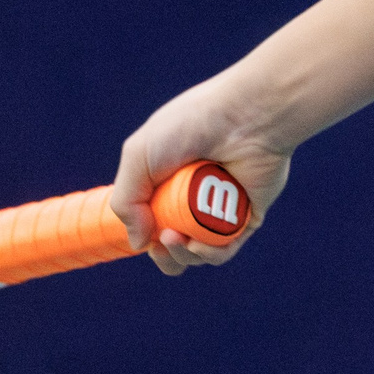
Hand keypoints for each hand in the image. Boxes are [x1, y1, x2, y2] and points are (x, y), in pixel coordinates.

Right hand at [109, 76, 293, 276]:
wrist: (244, 117)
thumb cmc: (190, 126)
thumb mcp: (139, 154)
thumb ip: (126, 201)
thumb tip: (138, 243)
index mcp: (168, 179)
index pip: (152, 220)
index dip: (145, 237)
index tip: (143, 239)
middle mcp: (195, 196)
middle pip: (174, 244)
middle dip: (163, 254)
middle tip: (161, 246)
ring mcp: (221, 208)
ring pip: (199, 252)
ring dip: (183, 256)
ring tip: (176, 239)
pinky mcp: (246, 216)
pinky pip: (226, 249)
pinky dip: (209, 254)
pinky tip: (197, 244)